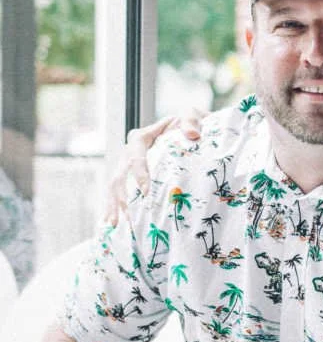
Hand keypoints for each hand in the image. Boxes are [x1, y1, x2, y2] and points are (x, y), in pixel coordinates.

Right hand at [102, 109, 206, 225]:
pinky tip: (112, 224)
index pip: (136, 157)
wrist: (184, 129)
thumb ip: (190, 122)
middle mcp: (128, 152)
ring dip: (114, 207)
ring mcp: (125, 166)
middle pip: (120, 176)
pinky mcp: (126, 177)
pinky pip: (116, 194)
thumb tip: (191, 135)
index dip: (139, 175)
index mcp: (140, 138)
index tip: (146, 192)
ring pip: (114, 187)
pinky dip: (114, 208)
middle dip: (122, 198)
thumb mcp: (191, 117)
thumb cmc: (187, 125)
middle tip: (128, 218)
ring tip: (114, 224)